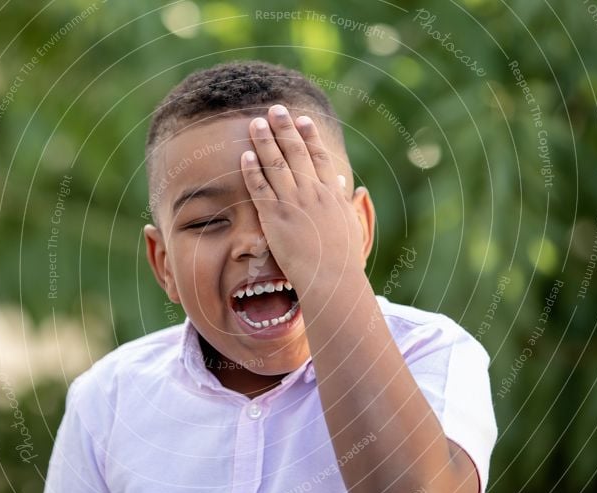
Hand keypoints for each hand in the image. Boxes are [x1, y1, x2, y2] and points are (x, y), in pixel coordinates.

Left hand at [240, 104, 364, 293]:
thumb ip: (346, 203)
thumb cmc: (343, 260)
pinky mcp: (276, 218)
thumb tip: (347, 185)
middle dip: (285, 129)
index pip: (319, 158)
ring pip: (277, 165)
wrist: (332, 279)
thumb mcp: (350, 226)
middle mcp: (313, 194)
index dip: (309, 136)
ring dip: (265, 141)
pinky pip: (261, 189)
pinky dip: (253, 171)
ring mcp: (294, 204)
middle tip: (275, 109)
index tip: (301, 119)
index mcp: (331, 195)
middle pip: (296, 153)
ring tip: (255, 123)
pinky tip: (245, 155)